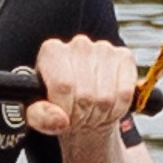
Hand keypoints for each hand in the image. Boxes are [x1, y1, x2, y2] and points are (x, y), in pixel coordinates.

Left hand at [26, 33, 139, 147]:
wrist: (82, 104)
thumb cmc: (56, 105)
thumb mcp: (38, 114)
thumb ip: (40, 116)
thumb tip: (60, 119)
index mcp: (51, 51)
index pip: (63, 85)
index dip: (64, 109)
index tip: (63, 116)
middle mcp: (79, 44)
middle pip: (84, 95)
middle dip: (81, 115)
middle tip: (77, 117)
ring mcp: (104, 48)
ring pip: (105, 98)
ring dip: (99, 115)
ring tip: (90, 113)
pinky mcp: (125, 57)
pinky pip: (125, 94)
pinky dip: (117, 110)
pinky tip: (107, 108)